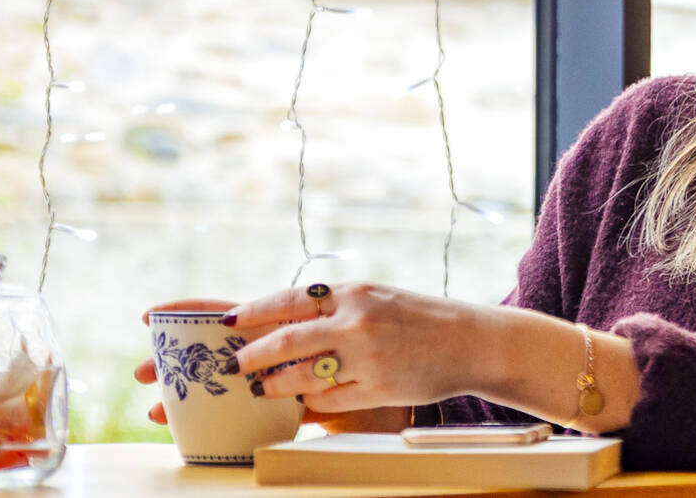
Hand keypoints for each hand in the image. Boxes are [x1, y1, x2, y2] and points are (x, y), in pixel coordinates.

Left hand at [224, 282, 485, 413]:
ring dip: (276, 384)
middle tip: (234, 365)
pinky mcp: (378, 388)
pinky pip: (330, 400)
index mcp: (351, 292)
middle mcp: (356, 321)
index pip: (289, 300)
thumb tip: (281, 320)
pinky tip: (300, 403)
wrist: (468, 340)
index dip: (253, 312)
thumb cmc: (416, 318)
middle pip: (287, 341)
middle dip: (253, 356)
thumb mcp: (374, 297)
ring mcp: (366, 357)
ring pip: (303, 376)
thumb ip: (332, 307)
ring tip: (261, 387)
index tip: (228, 322)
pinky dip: (310, 403)